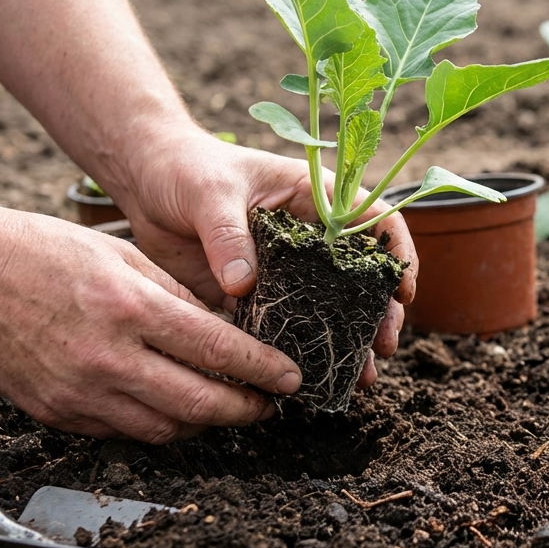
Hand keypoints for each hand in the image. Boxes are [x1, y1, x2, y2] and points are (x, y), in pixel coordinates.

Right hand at [0, 206, 303, 443]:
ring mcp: (80, 393)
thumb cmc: (40, 250)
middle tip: (269, 404)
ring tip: (226, 407)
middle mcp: (108, 358)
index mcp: (132, 308)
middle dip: (246, 409)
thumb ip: (176, 294)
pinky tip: (173, 408)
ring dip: (204, 423)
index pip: (218, 351)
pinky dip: (157, 425)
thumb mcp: (122, 256)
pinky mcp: (56, 413)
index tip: (291, 379)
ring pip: (165, 429)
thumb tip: (225, 328)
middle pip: (200, 404)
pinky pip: (122, 432)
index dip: (263, 371)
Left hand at [109, 130, 417, 387]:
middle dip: (379, 312)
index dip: (396, 252)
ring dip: (349, 340)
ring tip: (361, 376)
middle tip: (382, 345)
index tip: (401, 291)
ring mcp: (287, 269)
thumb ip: (227, 235)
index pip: (374, 219)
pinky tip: (311, 378)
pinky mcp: (257, 295)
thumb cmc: (187, 169)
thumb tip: (242, 284)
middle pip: (363, 274)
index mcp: (314, 197)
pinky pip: (286, 327)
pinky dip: (300, 352)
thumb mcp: (210, 193)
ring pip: (331, 307)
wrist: (147, 183)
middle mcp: (310, 235)